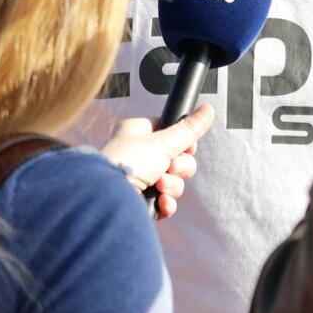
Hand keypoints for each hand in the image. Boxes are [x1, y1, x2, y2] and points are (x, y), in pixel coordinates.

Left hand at [102, 103, 214, 219]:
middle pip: (178, 160)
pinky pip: (166, 202)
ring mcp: (140, 180)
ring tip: (158, 185)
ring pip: (174, 182)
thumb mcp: (163, 142)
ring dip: (172, 185)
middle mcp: (139, 156)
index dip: (184, 142)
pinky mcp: (141, 202)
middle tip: (170, 166)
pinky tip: (160, 201)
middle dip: (179, 167)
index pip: (172, 133)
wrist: (105, 199)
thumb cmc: (126, 162)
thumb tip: (207, 109)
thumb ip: (188, 129)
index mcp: (138, 135)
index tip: (186, 146)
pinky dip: (166, 203)